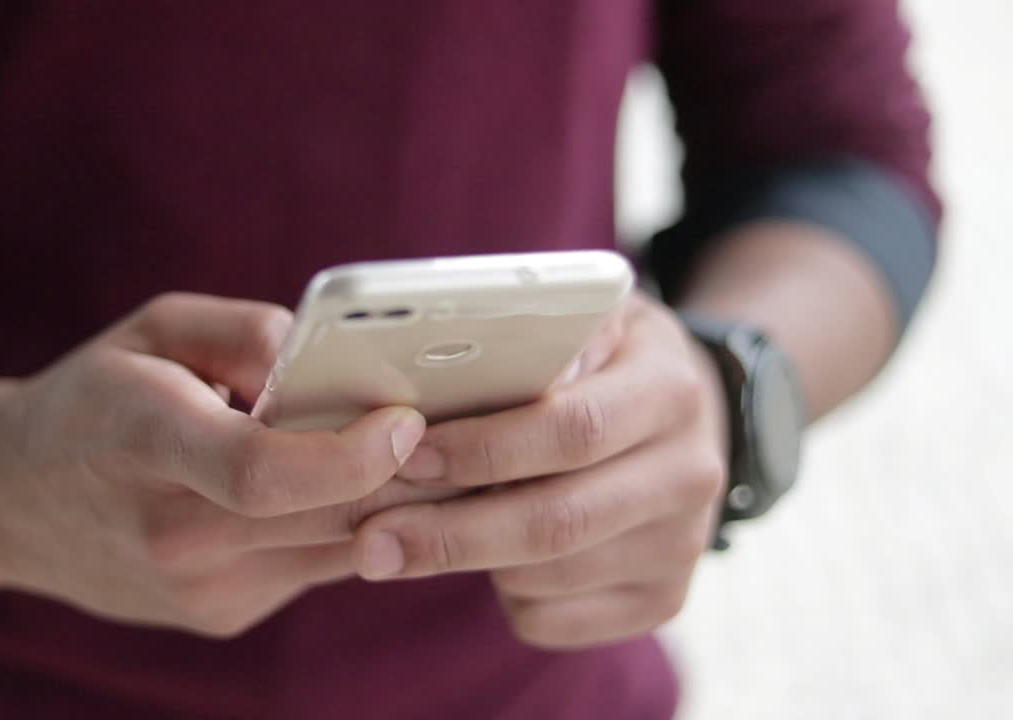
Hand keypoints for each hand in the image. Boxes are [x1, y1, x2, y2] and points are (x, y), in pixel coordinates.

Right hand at [0, 293, 456, 636]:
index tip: (407, 418)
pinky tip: (362, 484)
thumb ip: (249, 333)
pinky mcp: (220, 616)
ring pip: (340, 548)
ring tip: (431, 447)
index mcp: (145, 444)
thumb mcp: (154, 328)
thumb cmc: (91, 397)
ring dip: (396, 501)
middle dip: (412, 474)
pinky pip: (318, 565)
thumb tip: (341, 363)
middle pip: (328, 517)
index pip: (262, 473)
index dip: (350, 454)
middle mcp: (173, 535)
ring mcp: (199, 591)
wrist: (5, 500)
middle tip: (472, 423)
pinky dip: (352, 524)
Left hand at [351, 294, 728, 648]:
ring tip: (411, 534)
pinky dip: (502, 596)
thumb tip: (443, 369)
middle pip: (558, 520)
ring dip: (467, 560)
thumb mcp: (585, 319)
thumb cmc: (604, 360)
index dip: (483, 447)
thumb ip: (532, 338)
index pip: (572, 428)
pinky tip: (489, 556)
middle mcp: (689, 472)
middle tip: (372, 538)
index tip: (407, 454)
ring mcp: (681, 545)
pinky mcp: (662, 599)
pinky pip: (553, 618)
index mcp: (669, 388)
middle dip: (452, 533)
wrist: (684, 421)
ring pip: (547, 577)